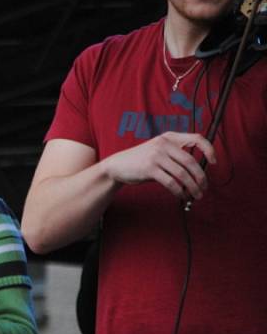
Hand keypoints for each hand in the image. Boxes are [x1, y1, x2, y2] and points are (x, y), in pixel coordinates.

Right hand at [100, 132, 215, 200]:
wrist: (118, 165)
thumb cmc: (141, 160)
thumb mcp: (159, 151)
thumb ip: (176, 156)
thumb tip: (197, 173)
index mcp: (169, 137)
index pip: (196, 139)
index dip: (209, 150)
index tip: (214, 162)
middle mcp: (164, 144)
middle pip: (191, 162)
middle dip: (201, 178)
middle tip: (204, 188)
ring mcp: (156, 156)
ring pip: (182, 174)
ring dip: (192, 187)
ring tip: (195, 195)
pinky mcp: (149, 169)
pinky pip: (171, 182)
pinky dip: (179, 191)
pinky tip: (181, 195)